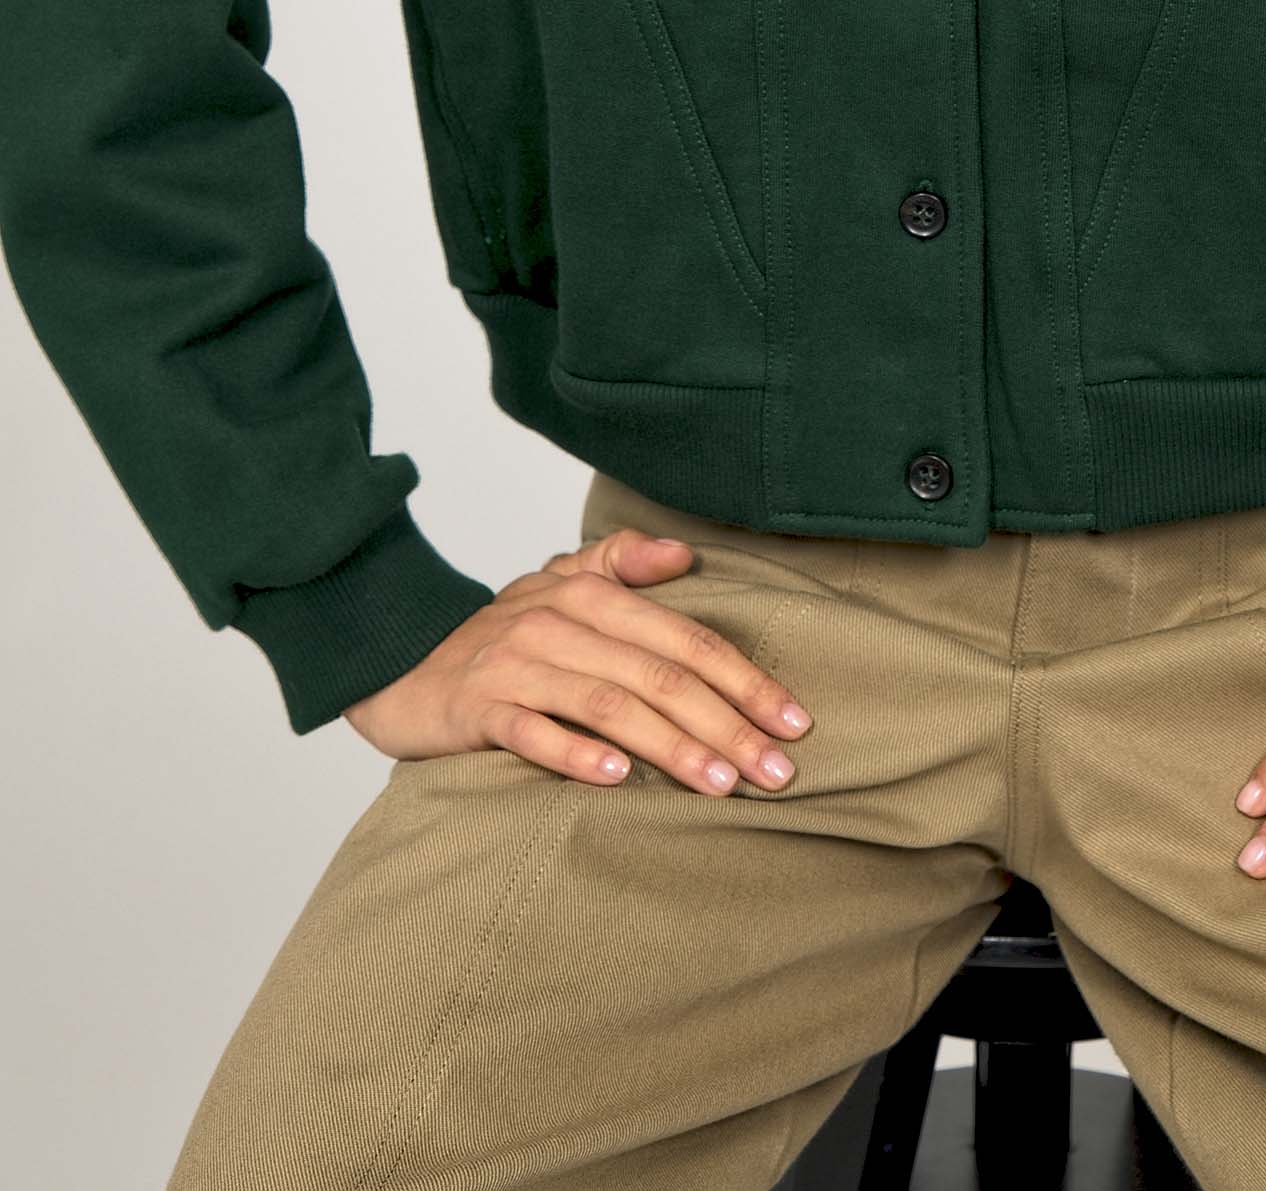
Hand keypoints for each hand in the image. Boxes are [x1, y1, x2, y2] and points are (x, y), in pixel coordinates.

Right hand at [341, 526, 814, 793]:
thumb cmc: (498, 633)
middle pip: (659, 675)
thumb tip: (686, 555)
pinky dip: (576, 754)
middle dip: (727, 724)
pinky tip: (618, 779)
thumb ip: (621, 562)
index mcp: (590, 596)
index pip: (685, 640)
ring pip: (609, 705)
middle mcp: (559, 624)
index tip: (795, 720)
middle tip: (777, 770)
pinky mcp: (477, 707)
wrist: (396, 657)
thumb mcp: (557, 583)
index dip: (745, 678)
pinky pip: (532, 731)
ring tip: (721, 784)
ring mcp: (516, 665)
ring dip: (671, 745)